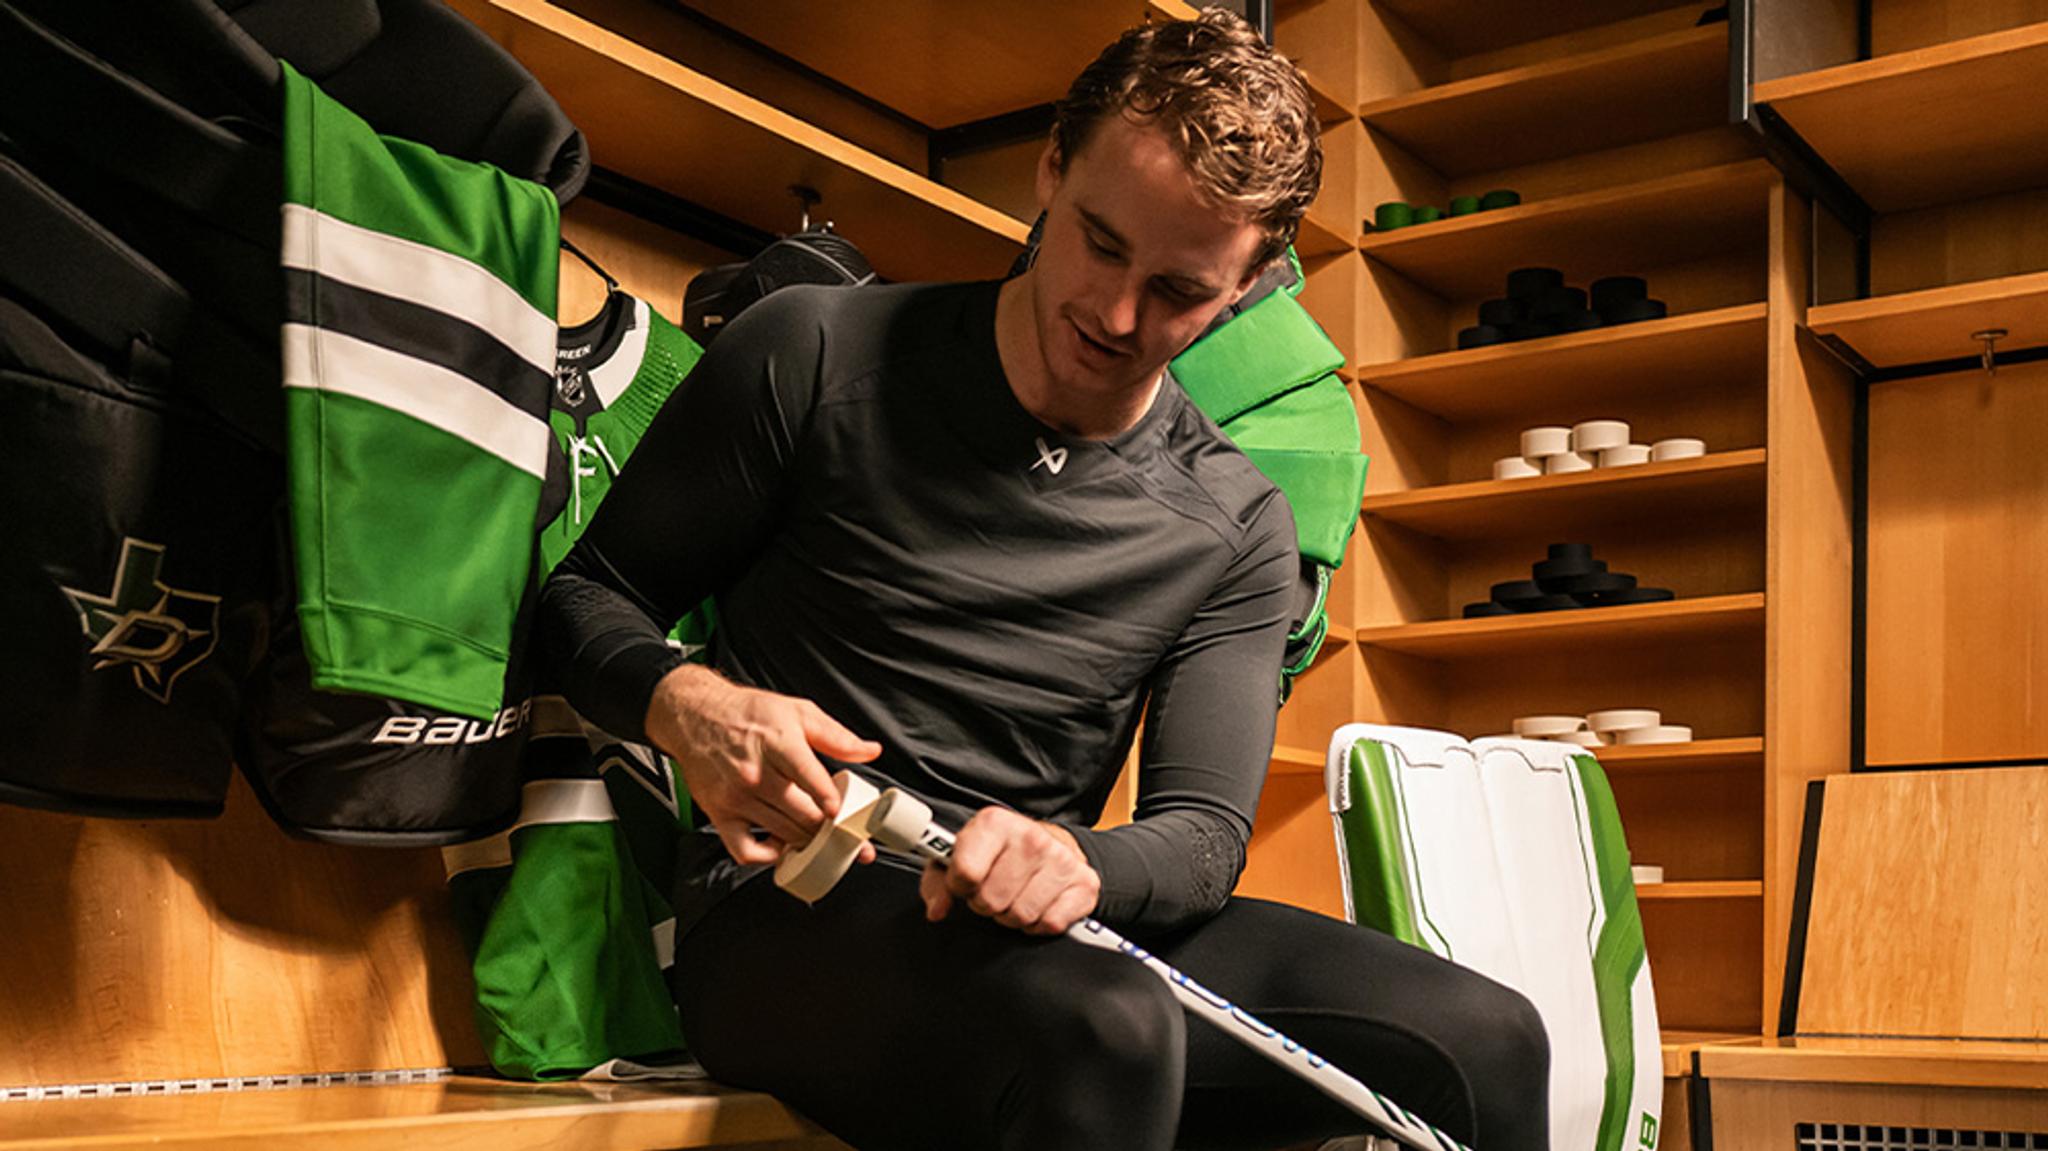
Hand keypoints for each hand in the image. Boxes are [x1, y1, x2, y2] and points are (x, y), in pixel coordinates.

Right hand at [644, 664, 881, 865]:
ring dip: (807, 842)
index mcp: (779, 743)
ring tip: (820, 838)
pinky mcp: (720, 814)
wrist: (695, 716)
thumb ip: (836, 736)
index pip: (813, 782)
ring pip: (782, 834)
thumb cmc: (746, 714)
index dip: (835, 805)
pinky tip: (780, 845)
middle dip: (831, 831)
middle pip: (803, 815)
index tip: (848, 816)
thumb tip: (870, 751)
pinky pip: (745, 851)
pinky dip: (767, 856)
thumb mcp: (797, 712)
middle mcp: (756, 773)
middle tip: (847, 836)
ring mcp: (736, 797)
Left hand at [920, 808, 1099, 934]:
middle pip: (991, 900)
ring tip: (1016, 895)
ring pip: (1021, 915)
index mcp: (994, 823)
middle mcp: (1030, 837)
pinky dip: (1041, 922)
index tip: (967, 882)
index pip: (964, 873)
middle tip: (994, 890)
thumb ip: (938, 883)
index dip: (960, 887)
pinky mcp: (1084, 883)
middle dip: (987, 903)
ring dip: (1013, 915)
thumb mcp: (961, 857)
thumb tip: (937, 910)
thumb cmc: (1000, 853)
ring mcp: (1061, 859)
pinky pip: (1050, 924)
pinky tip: (1039, 903)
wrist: (1053, 844)